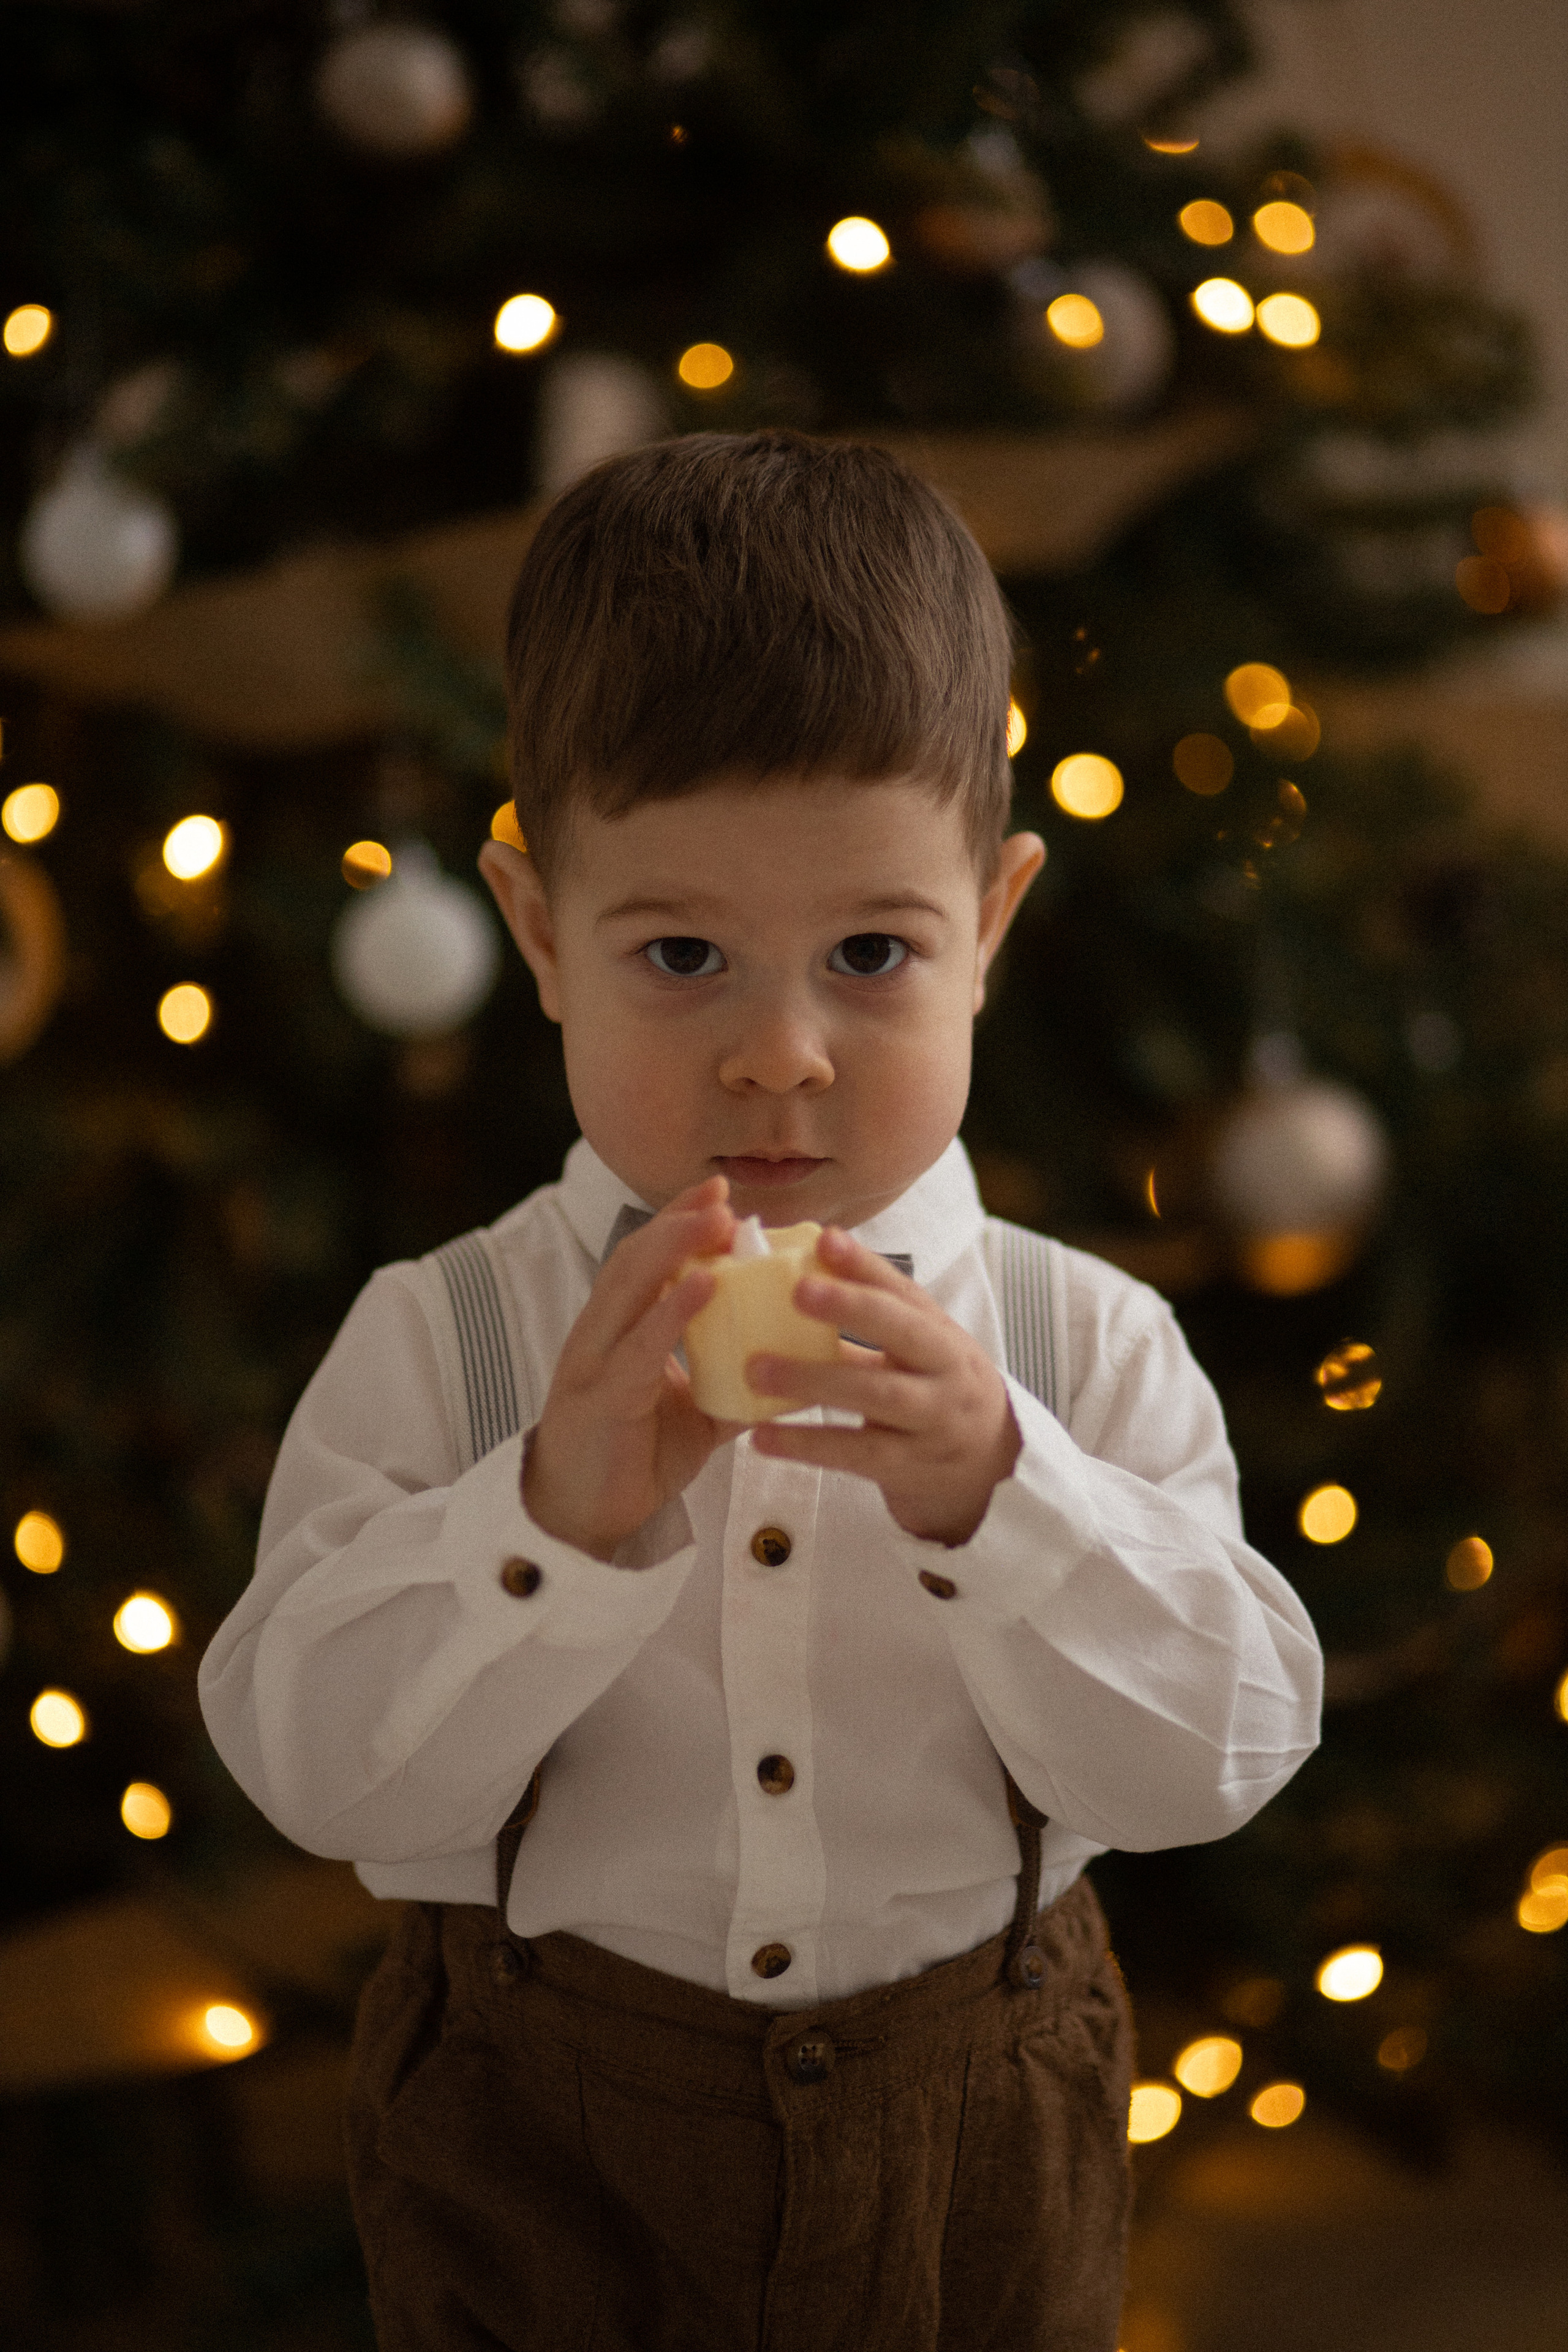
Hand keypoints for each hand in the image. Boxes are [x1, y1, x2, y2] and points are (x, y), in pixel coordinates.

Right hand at [523, 1176, 742, 1560]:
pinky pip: (638, 1346)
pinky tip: (703, 1285)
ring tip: (714, 1219)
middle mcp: (600, 1336)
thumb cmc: (632, 1459)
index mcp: (618, 1333)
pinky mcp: (600, 1398)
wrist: (582, 1520)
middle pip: (634, 1259)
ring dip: (673, 1247)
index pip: (645, 1261)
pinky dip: (671, 1311)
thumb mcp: (695, 1415)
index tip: (717, 1191)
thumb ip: (729, 1383)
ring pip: (629, 1288)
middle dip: (677, 1220)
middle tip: (720, 1191)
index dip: (677, 1222)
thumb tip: (788, 1368)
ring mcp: (594, 1363)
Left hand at [747, 1228, 1020, 1545]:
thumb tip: (791, 1279)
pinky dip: (807, 1445)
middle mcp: (945, 1371)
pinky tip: (762, 1437)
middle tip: (797, 1290)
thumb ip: (867, 1324)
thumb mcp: (917, 1354)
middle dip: (852, 1306)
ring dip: (814, 1380)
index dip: (865, 1265)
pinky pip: (855, 1454)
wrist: (988, 1469)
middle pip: (902, 1332)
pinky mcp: (909, 1466)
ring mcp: (932, 1420)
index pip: (904, 1291)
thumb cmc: (935, 1393)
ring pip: (877, 1394)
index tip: (825, 1239)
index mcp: (941, 1333)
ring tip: (756, 1370)